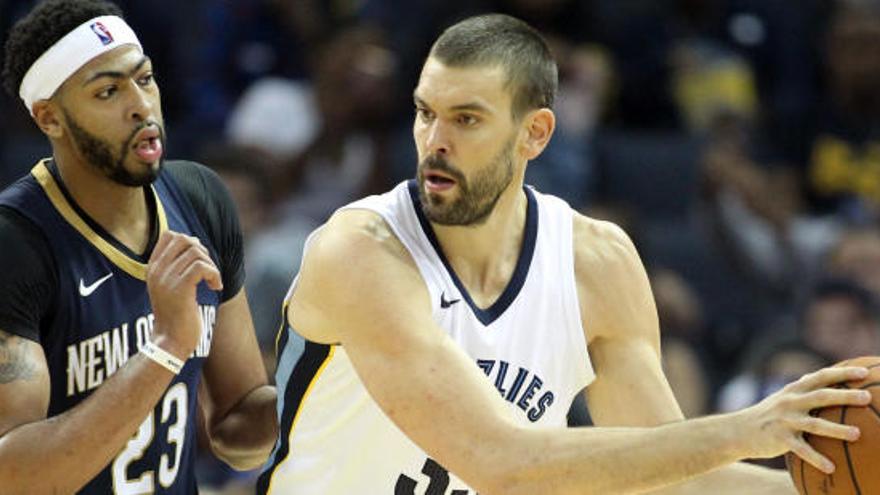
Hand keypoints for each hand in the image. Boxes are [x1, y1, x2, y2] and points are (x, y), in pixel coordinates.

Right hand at [146, 231, 222, 358]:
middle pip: (184, 239)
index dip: (189, 242)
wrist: (169, 341)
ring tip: (213, 281)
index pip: (168, 235)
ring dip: (211, 265)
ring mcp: (167, 278)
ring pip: (196, 252)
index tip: (198, 262)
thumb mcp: (171, 286)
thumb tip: (196, 242)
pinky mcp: (180, 288)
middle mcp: (157, 270)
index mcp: (152, 268)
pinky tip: (215, 287)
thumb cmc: (176, 315)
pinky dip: (214, 274)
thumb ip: (178, 265)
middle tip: (208, 270)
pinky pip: (202, 267)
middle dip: (202, 250)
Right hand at [737, 366, 870, 473]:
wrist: (738, 431)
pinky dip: (816, 458)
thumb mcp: (782, 397)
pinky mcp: (780, 439)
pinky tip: (831, 467)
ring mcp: (785, 420)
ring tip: (858, 434)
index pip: (820, 377)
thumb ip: (802, 388)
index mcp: (793, 390)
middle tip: (866, 397)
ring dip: (837, 429)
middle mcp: (790, 402)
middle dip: (845, 396)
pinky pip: (801, 450)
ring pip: (815, 424)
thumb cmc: (767, 414)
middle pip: (821, 396)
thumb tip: (822, 375)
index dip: (842, 373)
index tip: (864, 372)